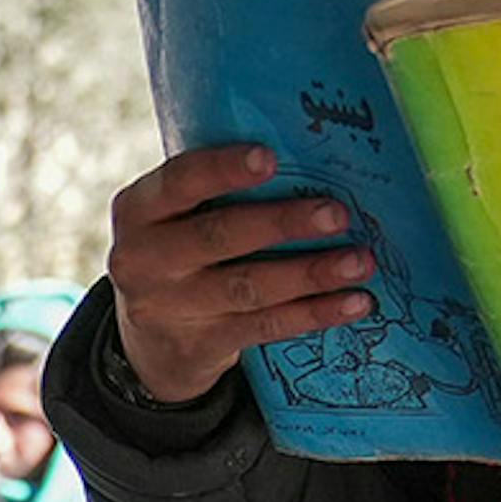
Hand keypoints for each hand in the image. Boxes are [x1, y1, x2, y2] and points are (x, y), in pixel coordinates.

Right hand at [100, 143, 382, 408]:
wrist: (151, 341)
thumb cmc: (182, 249)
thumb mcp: (175, 216)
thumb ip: (215, 188)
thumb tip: (309, 154)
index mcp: (139, 210)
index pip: (179, 181)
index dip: (223, 169)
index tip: (270, 158)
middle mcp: (146, 259)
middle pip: (219, 236)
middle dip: (283, 223)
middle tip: (337, 214)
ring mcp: (172, 309)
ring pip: (250, 288)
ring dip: (311, 273)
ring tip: (361, 261)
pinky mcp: (202, 347)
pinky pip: (267, 327)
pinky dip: (315, 313)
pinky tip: (355, 303)